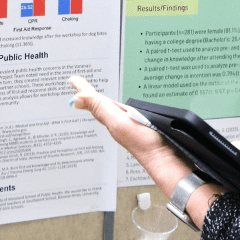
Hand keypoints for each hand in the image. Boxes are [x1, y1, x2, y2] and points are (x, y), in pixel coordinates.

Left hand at [69, 76, 191, 194]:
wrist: (167, 160)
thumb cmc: (145, 145)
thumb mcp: (119, 122)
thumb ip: (100, 108)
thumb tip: (77, 99)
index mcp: (111, 119)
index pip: (93, 101)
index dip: (84, 90)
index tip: (72, 80)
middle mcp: (118, 122)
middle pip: (100, 105)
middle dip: (90, 94)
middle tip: (79, 85)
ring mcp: (129, 126)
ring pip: (111, 110)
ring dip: (102, 101)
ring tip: (92, 95)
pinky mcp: (141, 128)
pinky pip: (123, 114)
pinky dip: (117, 108)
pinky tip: (119, 110)